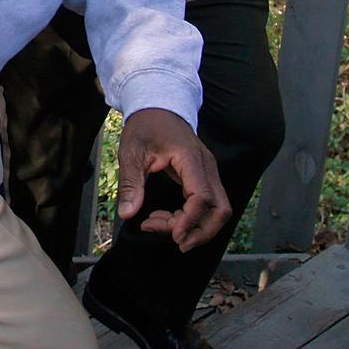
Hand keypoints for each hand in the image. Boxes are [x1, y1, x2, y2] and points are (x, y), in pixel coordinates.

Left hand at [115, 109, 230, 251]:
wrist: (158, 108)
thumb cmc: (145, 127)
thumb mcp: (131, 152)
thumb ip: (131, 183)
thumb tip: (128, 214)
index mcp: (191, 158)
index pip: (202, 196)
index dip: (190, 219)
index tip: (173, 234)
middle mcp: (207, 167)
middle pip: (221, 209)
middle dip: (201, 232)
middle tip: (174, 241)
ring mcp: (208, 173)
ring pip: (217, 210)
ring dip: (195, 227)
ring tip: (158, 225)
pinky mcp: (204, 178)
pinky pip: (207, 205)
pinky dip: (191, 218)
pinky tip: (165, 218)